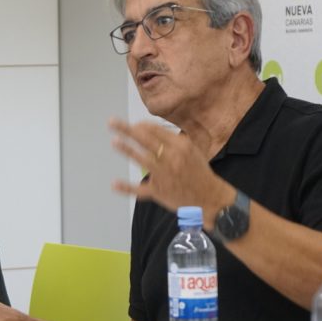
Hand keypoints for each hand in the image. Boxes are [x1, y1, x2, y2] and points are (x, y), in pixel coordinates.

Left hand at [108, 118, 230, 218]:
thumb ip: (172, 140)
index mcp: (181, 146)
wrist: (209, 198)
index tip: (133, 124)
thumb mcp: (191, 150)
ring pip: (142, 159)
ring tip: (114, 141)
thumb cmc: (198, 171)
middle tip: (112, 122)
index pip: (156, 130)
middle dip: (128, 129)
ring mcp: (164, 176)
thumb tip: (150, 128)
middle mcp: (171, 158)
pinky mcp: (158, 192)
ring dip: (127, 149)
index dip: (141, 126)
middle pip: (146, 140)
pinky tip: (114, 184)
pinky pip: (140, 190)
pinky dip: (127, 188)